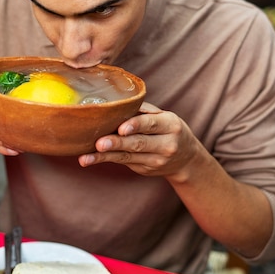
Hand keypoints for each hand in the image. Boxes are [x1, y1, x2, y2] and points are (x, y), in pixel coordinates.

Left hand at [78, 102, 200, 179]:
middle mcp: (165, 145)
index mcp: (170, 125)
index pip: (151, 124)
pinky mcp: (144, 169)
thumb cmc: (170, 130)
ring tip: (87, 157)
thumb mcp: (165, 117)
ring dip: (104, 156)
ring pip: (127, 156)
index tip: (121, 128)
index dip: (136, 125)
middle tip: (100, 143)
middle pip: (138, 143)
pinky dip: (105, 160)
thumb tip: (117, 104)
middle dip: (117, 143)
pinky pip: (123, 162)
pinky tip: (89, 159)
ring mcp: (155, 160)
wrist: (187, 160)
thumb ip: (144, 111)